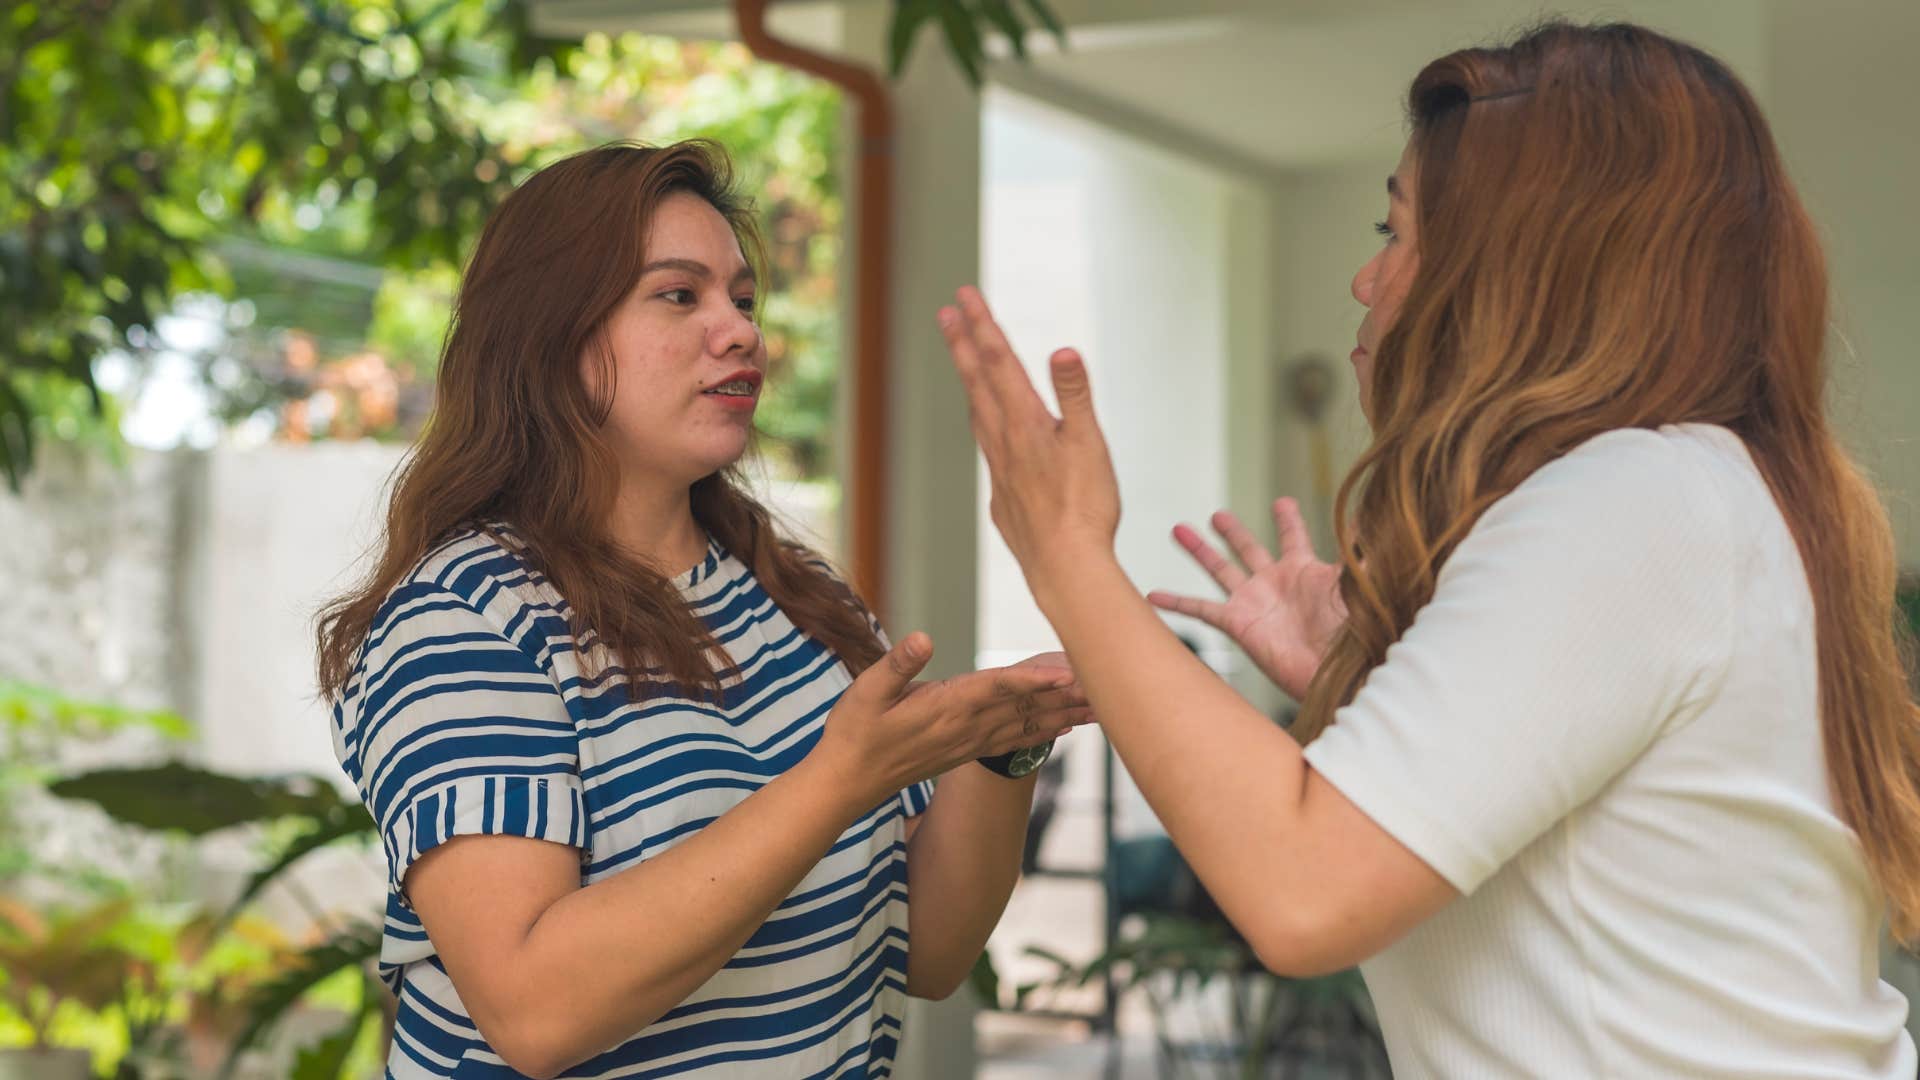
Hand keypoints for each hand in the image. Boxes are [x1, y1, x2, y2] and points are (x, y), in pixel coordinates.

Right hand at [813, 635, 1092, 803]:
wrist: (845, 784)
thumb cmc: (852, 734)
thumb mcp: (864, 692)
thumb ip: (897, 665)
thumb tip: (922, 638)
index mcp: (945, 707)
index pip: (998, 687)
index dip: (1035, 677)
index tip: (1069, 672)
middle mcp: (965, 727)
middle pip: (1026, 705)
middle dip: (1067, 693)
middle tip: (1110, 683)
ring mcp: (968, 742)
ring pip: (1028, 724)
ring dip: (1065, 713)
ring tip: (1103, 704)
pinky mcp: (965, 752)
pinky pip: (1015, 740)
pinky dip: (1044, 732)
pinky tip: (1066, 728)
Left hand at [937, 287, 1120, 586]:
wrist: (1064, 567)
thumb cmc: (1084, 507)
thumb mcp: (1089, 445)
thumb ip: (1075, 396)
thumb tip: (1062, 349)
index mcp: (1025, 423)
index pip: (1000, 363)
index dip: (983, 326)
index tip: (965, 296)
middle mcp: (1004, 442)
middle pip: (979, 383)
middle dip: (964, 344)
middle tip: (946, 313)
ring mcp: (1000, 471)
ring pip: (978, 415)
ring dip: (970, 382)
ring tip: (963, 360)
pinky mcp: (1003, 499)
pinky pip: (988, 450)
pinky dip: (984, 426)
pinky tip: (990, 432)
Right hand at [1147, 498, 1345, 700]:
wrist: (1335, 673)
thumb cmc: (1351, 633)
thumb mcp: (1355, 586)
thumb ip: (1356, 555)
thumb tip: (1365, 521)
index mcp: (1304, 571)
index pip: (1293, 538)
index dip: (1288, 520)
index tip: (1282, 502)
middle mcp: (1274, 583)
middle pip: (1248, 548)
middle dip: (1232, 531)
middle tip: (1218, 515)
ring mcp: (1253, 603)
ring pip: (1219, 569)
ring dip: (1199, 550)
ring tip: (1179, 530)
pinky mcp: (1238, 624)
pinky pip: (1201, 609)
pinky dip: (1176, 602)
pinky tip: (1153, 596)